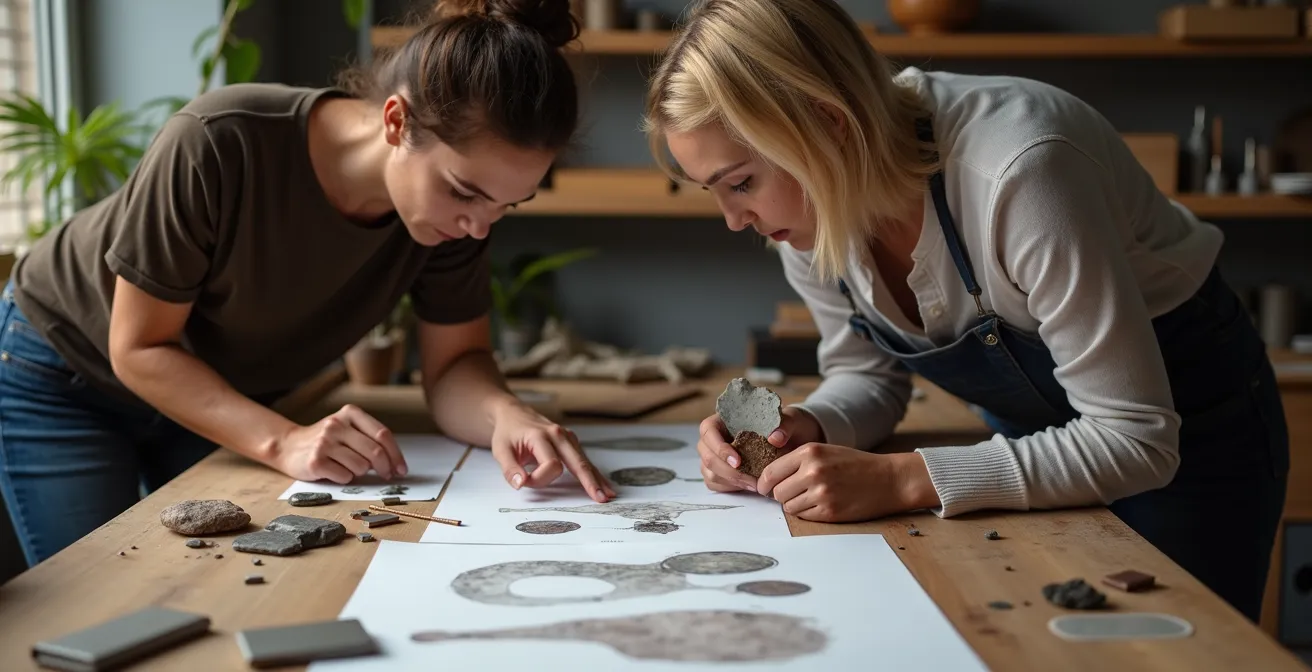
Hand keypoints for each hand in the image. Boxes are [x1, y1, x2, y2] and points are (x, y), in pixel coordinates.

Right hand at [272, 404, 407, 483]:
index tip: (402, 469)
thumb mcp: (348, 429)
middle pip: (375, 452)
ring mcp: (324, 442)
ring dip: (360, 472)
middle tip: (386, 475)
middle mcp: (336, 425)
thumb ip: (370, 439)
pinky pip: (345, 476)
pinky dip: (345, 478)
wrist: (288, 446)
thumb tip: (395, 463)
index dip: (396, 454)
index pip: (383, 434)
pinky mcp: (315, 461)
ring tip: (348, 467)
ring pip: (361, 466)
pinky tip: (335, 471)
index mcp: (350, 413)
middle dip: (385, 468)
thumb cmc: (326, 441)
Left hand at [489, 400, 615, 502]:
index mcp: (541, 435)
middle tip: (600, 498)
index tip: (525, 481)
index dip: (539, 480)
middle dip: (589, 481)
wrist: (513, 414)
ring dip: (596, 478)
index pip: (551, 466)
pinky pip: (584, 459)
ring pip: (585, 461)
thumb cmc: (507, 432)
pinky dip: (593, 472)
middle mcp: (559, 435)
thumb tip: (520, 484)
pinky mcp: (571, 442)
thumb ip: (509, 469)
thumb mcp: (500, 450)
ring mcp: (568, 438)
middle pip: (578, 462)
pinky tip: (602, 483)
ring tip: (608, 493)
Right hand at [695, 406, 825, 492]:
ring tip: (755, 486)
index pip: (707, 430)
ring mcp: (716, 456)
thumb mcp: (791, 420)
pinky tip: (750, 487)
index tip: (738, 461)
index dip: (718, 447)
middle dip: (727, 471)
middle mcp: (716, 437)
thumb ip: (786, 425)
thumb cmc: (787, 426)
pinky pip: (715, 483)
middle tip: (751, 481)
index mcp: (725, 419)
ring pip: (709, 472)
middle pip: (706, 455)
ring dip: (730, 482)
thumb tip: (775, 438)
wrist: (794, 441)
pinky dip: (730, 487)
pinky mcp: (721, 472)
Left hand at [756, 443, 938, 522]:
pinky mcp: (829, 511)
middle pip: (777, 492)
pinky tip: (823, 504)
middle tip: (796, 492)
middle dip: (781, 495)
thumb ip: (797, 461)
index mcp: (809, 452)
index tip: (764, 488)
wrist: (889, 479)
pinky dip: (809, 513)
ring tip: (814, 497)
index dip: (764, 483)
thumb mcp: (825, 451)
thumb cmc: (856, 464)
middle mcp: (813, 472)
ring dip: (796, 505)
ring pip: (789, 506)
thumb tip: (768, 479)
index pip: (770, 472)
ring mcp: (821, 493)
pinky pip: (804, 516)